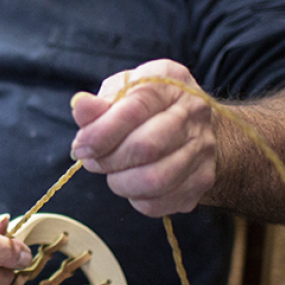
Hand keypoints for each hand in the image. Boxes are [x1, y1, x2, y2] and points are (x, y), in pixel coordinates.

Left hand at [69, 59, 216, 217]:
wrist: (191, 125)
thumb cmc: (146, 107)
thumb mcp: (120, 93)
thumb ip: (98, 104)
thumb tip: (81, 106)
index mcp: (169, 82)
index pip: (134, 109)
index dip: (101, 132)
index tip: (82, 145)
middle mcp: (193, 112)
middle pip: (146, 147)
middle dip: (108, 160)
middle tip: (92, 160)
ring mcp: (203, 147)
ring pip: (155, 180)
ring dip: (121, 183)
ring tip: (112, 174)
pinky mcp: (203, 178)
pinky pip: (161, 202)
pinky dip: (137, 199)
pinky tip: (132, 185)